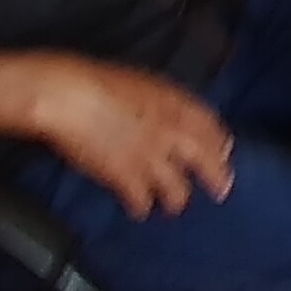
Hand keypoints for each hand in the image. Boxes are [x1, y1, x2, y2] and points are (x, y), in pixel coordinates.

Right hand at [25, 57, 234, 218]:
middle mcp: (172, 132)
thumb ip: (163, 101)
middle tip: (220, 192)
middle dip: (217, 179)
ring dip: (176, 200)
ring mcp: (151, 158)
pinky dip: (140, 208)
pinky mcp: (126, 179)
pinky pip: (142, 202)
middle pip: (208, 162)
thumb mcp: (141, 81)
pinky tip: (137, 210)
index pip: (213, 128)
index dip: (220, 144)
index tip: (223, 153)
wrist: (67, 95)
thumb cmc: (95, 79)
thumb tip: (171, 114)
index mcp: (176, 103)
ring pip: (178, 190)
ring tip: (172, 206)